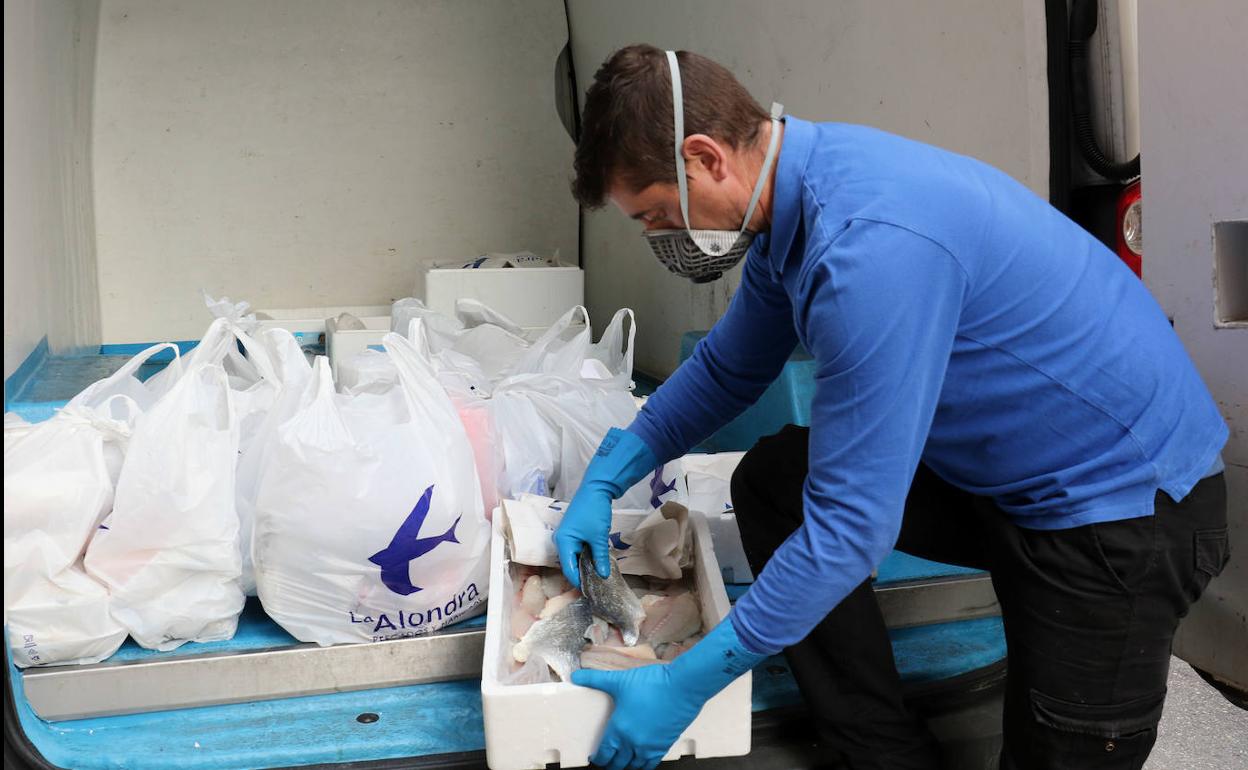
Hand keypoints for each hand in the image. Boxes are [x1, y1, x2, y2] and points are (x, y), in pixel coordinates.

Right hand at [554, 428, 657, 587]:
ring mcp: (567, 535)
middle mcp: (561, 540)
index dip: (577, 581)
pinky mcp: (574, 530)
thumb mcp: (598, 537)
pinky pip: (577, 548)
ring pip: (574, 555)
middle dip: (581, 574)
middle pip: (569, 563)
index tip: (589, 591)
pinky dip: (586, 555)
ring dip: (584, 564)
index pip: (568, 569)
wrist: (596, 488)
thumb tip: (602, 575)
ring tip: (597, 575)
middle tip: (594, 585)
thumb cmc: (594, 512)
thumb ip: (600, 557)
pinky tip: (596, 560)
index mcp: (563, 542)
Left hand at [571, 618, 767, 769]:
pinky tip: (642, 759)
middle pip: (618, 764)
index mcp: (619, 730)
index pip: (604, 754)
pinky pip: (651, 763)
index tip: (595, 757)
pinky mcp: (665, 745)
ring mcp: (650, 746)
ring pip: (635, 766)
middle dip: (611, 763)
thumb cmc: (654, 683)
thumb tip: (577, 676)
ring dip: (627, 765)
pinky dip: (644, 764)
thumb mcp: (620, 680)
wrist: (683, 686)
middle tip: (607, 759)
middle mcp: (633, 743)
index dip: (598, 758)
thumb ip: (595, 679)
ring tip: (623, 761)